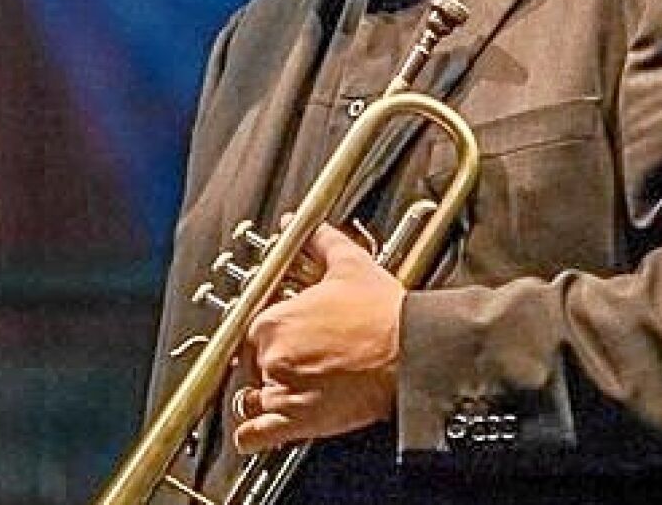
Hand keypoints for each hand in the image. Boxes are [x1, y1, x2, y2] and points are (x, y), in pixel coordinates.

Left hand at [234, 221, 404, 453]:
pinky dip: (253, 433)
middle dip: (268, 362)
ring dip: (262, 395)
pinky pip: (254, 435)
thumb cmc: (384, 314)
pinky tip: (261, 426)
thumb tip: (305, 226)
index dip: (268, 331)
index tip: (283, 334)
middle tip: (297, 359)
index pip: (250, 328)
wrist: (412, 352)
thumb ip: (319, 241)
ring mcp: (282, 390)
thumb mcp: (350, 265)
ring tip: (287, 388)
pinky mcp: (297, 421)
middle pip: (250, 363)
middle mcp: (271, 356)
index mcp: (274, 320)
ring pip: (251, 397)